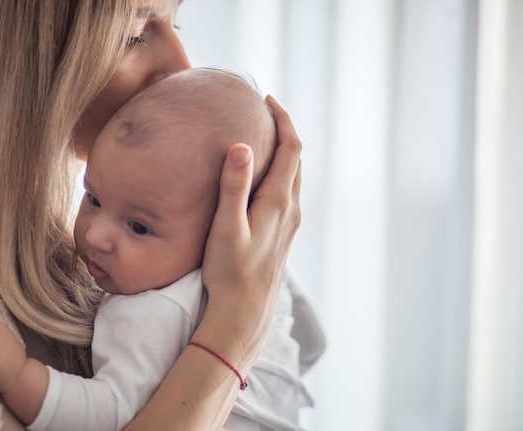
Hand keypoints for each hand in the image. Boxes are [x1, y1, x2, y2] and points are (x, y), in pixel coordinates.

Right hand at [201, 95, 300, 361]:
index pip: (291, 149)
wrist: (245, 310)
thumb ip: (234, 187)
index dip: (283, 121)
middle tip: (264, 112)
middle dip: (284, 131)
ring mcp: (289, 222)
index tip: (268, 101)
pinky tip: (262, 177)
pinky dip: (279, 172)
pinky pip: (287, 191)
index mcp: (278, 202)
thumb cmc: (231, 271)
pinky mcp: (282, 233)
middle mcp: (289, 209)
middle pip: (295, 159)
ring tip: (262, 137)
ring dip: (283, 152)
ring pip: (292, 176)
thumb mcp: (226, 227)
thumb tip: (241, 146)